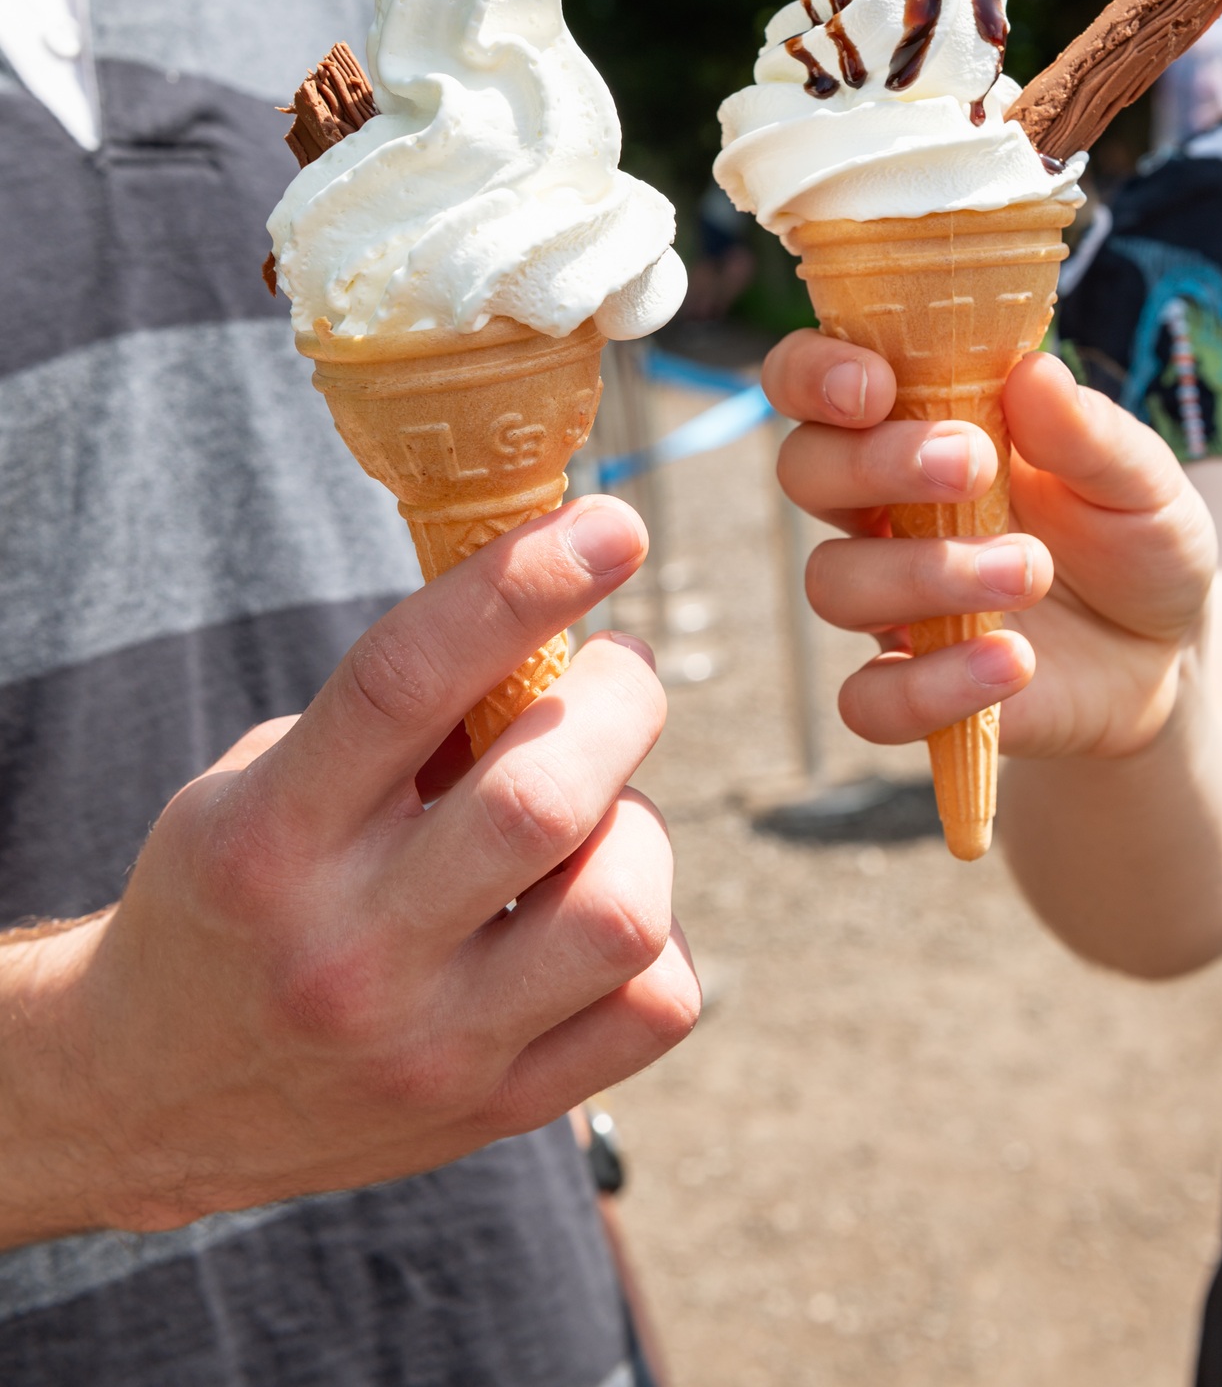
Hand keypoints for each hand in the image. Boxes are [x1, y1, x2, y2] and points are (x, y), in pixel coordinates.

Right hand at [0, 497, 699, 1247]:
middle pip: (544, 799)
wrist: (152, 1093)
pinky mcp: (496, 1107)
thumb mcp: (264, 781)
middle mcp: (349, 948)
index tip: (607, 526)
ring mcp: (429, 1043)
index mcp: (271, 836)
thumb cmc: (232, 894)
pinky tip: (597, 902)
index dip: (520, 585)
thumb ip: (396, 713)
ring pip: (622, 910)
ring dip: (641, 822)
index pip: (406, 681)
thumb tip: (555, 617)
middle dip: (619, 699)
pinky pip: (654, 1004)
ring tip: (601, 806)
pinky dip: (658, 933)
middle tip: (617, 670)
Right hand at [762, 330, 1216, 761]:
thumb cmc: (1132, 539)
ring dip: (927, 573)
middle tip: (973, 466)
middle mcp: (882, 507)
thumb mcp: (1140, 477)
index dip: (813, 373)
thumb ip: (1088, 432)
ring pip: (834, 580)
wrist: (1162, 655)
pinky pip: (868, 699)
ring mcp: (890, 601)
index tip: (873, 385)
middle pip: (805, 469)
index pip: (812, 380)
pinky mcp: (910, 687)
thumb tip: (1033, 371)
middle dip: (874, 463)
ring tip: (1031, 572)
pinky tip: (1012, 663)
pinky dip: (932, 686)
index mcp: (917, 427)